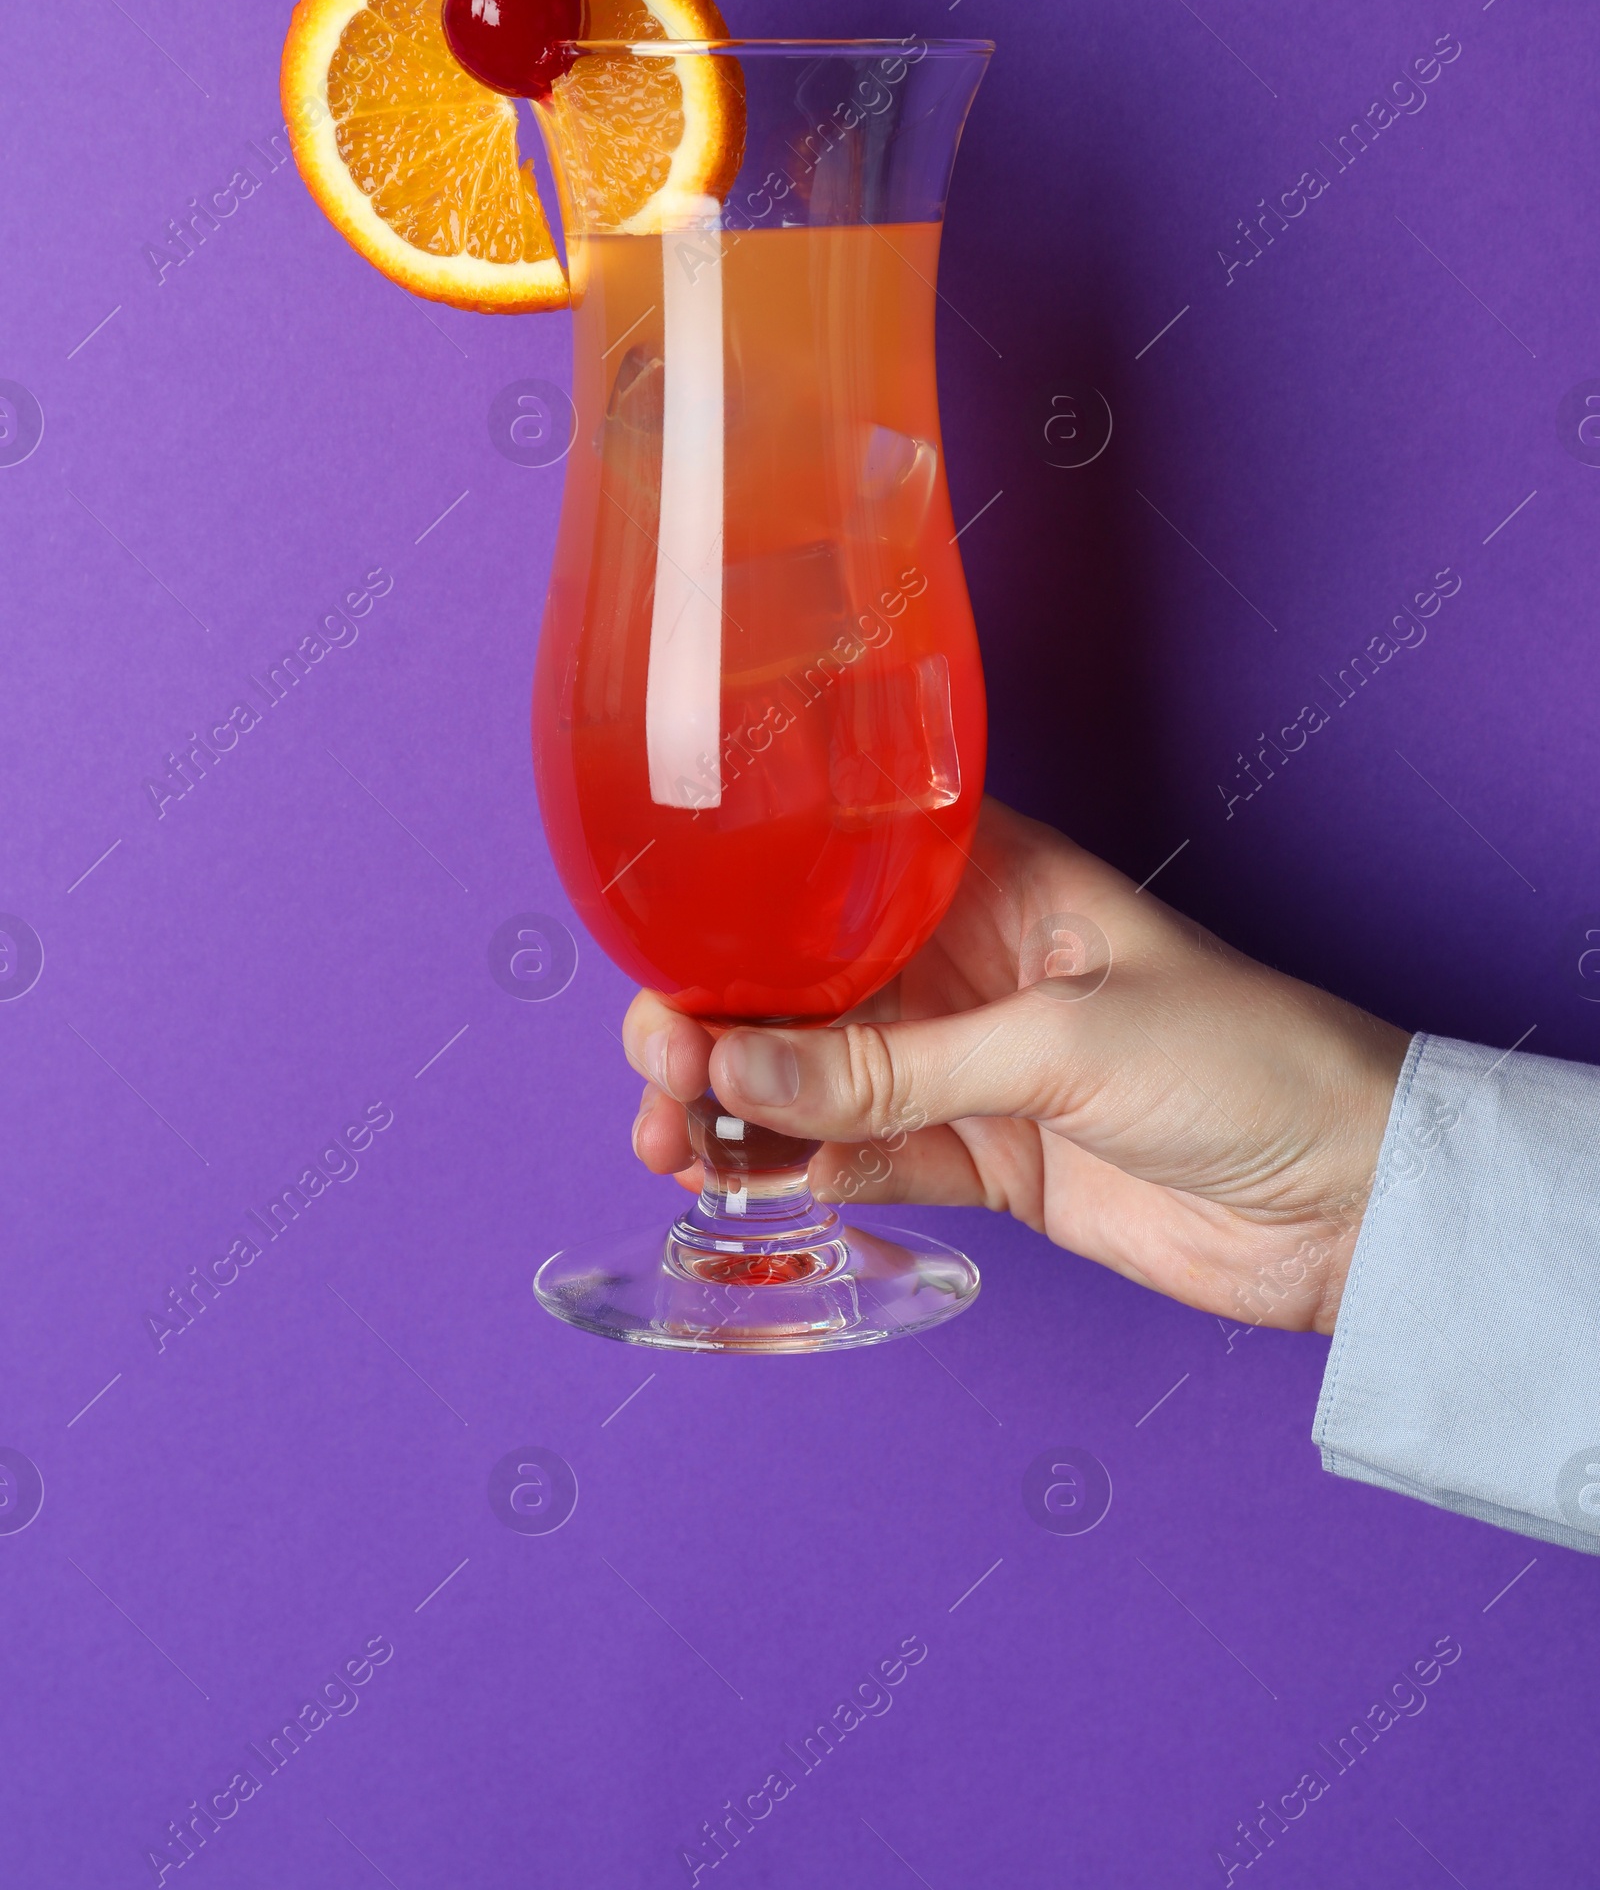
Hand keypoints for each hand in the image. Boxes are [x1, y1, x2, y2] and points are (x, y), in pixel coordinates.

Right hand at [624, 798, 1407, 1333]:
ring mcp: (969, 1065)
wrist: (1354, 1200)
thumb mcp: (1059, 1043)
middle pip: (804, 981)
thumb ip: (892, 1066)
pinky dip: (802, 1167)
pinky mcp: (985, 1157)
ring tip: (668, 1141)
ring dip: (739, 1105)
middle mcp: (963, 963)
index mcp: (990, 879)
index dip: (739, 907)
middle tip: (658, 1072)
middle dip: (717, 1019)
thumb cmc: (1244, 1059)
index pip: (832, 870)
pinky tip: (745, 1176)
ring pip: (817, 1076)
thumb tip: (734, 1065)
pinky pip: (864, 1155)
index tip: (664, 955)